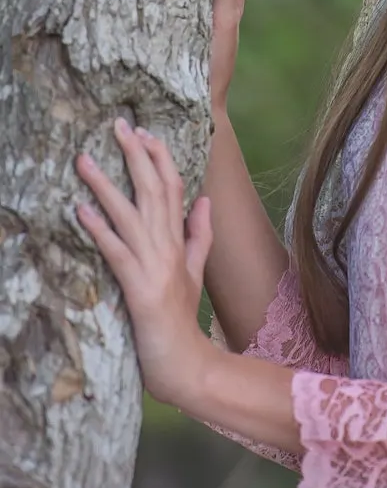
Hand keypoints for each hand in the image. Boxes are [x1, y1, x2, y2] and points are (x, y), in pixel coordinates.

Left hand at [75, 119, 216, 409]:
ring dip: (106, 185)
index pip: (174, 188)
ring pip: (131, 215)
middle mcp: (168, 247)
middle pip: (154, 191)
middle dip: (135, 156)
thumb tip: (203, 199)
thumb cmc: (182, 321)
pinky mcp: (138, 287)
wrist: (185, 362)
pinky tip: (81, 210)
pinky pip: (116, 252)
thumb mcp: (196, 272)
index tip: (144, 132)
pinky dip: (99, 229)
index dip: (160, 158)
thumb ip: (199, 234)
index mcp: (180, 242)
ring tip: (83, 159)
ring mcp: (155, 266)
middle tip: (118, 125)